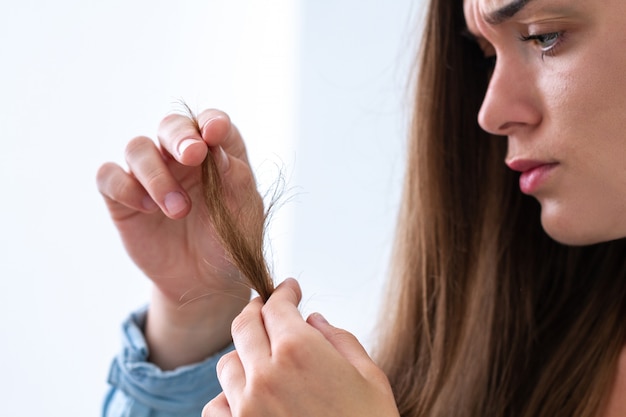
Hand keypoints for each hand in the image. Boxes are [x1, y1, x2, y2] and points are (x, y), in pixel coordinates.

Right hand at [96, 109, 257, 367]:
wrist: (206, 284)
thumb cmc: (230, 243)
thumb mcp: (244, 216)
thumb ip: (236, 180)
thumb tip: (218, 150)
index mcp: (218, 154)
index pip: (212, 122)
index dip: (212, 121)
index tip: (215, 132)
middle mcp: (182, 158)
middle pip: (171, 125)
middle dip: (179, 136)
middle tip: (193, 155)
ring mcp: (151, 175)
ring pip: (138, 148)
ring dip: (156, 174)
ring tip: (178, 209)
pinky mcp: (123, 198)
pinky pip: (109, 175)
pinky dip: (124, 186)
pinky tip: (146, 209)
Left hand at [203, 279, 399, 416]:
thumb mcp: (370, 377)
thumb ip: (339, 339)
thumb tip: (314, 321)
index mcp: (299, 351)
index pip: (277, 306)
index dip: (283, 292)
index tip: (288, 289)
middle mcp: (264, 374)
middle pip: (244, 325)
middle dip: (256, 311)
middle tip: (265, 308)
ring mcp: (245, 407)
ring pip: (227, 364)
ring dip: (244, 356)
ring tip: (263, 360)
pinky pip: (217, 406)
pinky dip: (229, 399)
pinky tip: (248, 400)